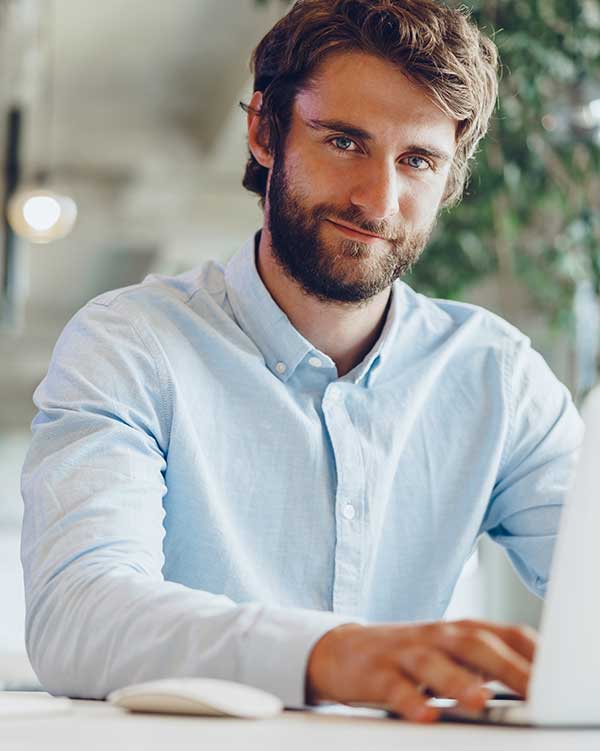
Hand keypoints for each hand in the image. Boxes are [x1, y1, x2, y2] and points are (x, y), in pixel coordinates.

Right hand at [305, 619, 535, 722]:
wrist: (345, 650)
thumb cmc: (411, 657)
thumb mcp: (453, 655)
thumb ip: (490, 665)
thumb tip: (542, 687)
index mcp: (461, 630)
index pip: (507, 633)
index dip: (537, 654)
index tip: (563, 678)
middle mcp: (437, 635)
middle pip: (475, 644)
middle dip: (508, 668)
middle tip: (538, 693)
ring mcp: (406, 652)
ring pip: (433, 662)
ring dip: (458, 681)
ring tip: (480, 701)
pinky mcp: (377, 672)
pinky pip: (394, 686)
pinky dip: (410, 701)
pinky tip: (425, 715)